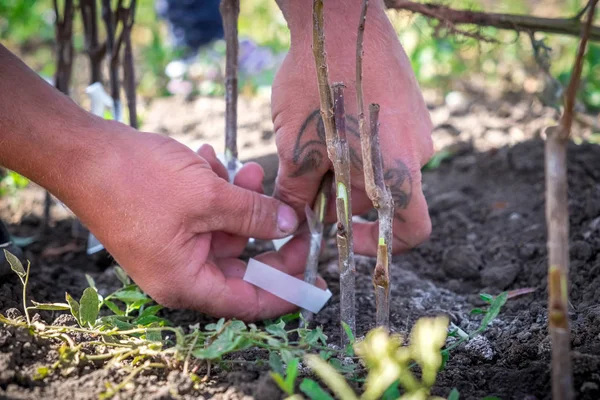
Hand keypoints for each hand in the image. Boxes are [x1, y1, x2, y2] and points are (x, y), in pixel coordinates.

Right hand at [70, 127, 323, 319]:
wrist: (81, 150)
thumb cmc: (136, 179)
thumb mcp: (208, 196)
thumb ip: (253, 214)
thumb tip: (288, 225)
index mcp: (185, 281)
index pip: (248, 300)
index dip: (286, 291)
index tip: (316, 280)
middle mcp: (179, 271)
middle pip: (241, 265)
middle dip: (267, 232)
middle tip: (295, 213)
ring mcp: (172, 247)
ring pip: (226, 232)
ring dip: (241, 201)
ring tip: (246, 170)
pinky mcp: (168, 223)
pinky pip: (206, 215)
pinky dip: (217, 191)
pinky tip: (210, 161)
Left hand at [272, 2, 433, 255]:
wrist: (340, 19)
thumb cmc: (319, 85)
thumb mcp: (296, 148)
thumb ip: (296, 193)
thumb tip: (292, 219)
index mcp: (398, 173)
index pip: (411, 231)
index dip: (379, 245)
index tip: (345, 237)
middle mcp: (417, 152)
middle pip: (382, 198)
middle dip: (344, 197)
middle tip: (306, 180)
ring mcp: (416, 124)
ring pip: (379, 167)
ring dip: (347, 167)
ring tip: (316, 140)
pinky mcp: (409, 103)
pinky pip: (385, 138)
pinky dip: (359, 142)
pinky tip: (333, 118)